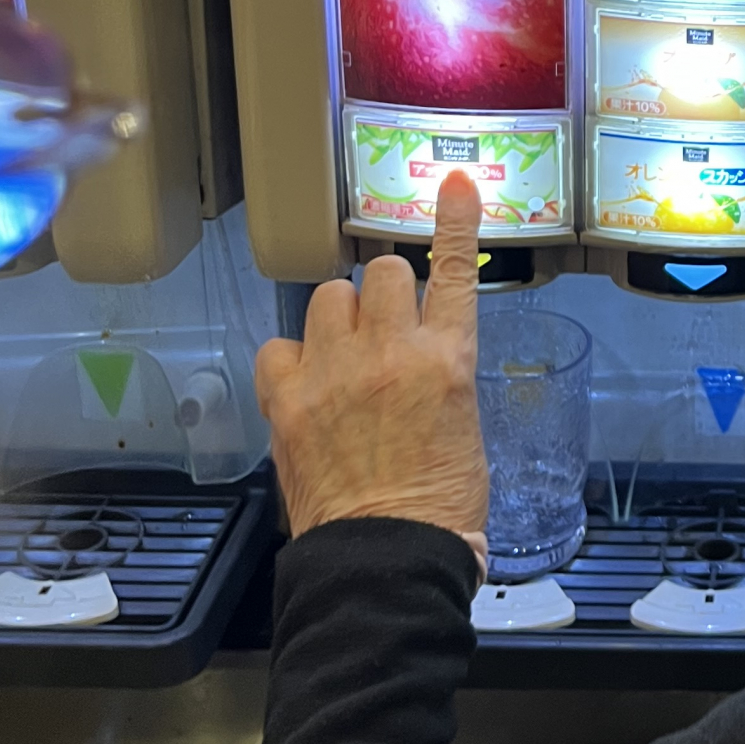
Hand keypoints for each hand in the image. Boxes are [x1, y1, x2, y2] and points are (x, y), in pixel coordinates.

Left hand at [256, 171, 488, 575]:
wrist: (385, 558)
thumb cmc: (439, 509)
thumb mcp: (465, 430)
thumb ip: (441, 377)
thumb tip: (423, 360)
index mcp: (448, 363)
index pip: (453, 271)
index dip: (454, 222)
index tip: (453, 185)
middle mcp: (390, 354)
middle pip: (383, 273)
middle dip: (387, 292)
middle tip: (387, 328)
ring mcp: (333, 372)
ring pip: (330, 296)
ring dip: (340, 317)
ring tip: (345, 356)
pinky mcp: (288, 399)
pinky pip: (279, 344)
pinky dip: (291, 357)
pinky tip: (306, 382)